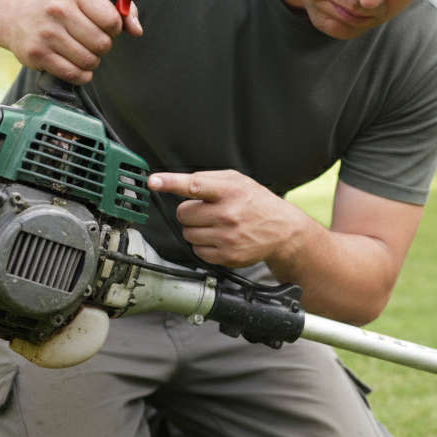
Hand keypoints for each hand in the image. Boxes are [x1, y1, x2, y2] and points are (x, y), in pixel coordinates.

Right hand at [9, 0, 142, 83]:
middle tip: (92, 41)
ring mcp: (46, 33)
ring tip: (81, 51)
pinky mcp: (37, 54)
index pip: (112, 20)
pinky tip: (74, 63)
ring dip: (91, 61)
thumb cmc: (62, 7)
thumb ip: (120, 10)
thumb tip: (136, 30)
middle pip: (102, 43)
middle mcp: (58, 10)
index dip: (114, 28)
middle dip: (103, 46)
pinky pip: (74, 74)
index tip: (105, 27)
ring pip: (89, 61)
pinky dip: (81, 74)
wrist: (19, 16)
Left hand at [147, 170, 307, 268]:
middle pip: (184, 213)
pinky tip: (219, 239)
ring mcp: (227, 238)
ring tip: (216, 225)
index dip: (171, 183)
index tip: (154, 181)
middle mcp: (228, 215)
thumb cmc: (258, 204)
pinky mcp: (227, 256)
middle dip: (190, 212)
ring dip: (196, 229)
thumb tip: (180, 182)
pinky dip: (204, 245)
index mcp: (231, 191)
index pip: (195, 185)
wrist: (283, 232)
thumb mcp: (240, 181)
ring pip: (188, 233)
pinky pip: (198, 251)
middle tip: (206, 211)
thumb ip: (210, 179)